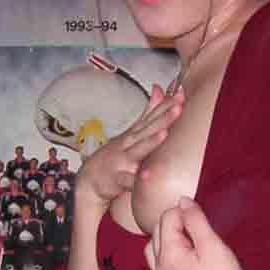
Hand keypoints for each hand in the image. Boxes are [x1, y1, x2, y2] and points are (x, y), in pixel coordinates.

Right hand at [75, 84, 183, 207]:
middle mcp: (129, 144)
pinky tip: (147, 176)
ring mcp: (123, 160)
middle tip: (178, 107)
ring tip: (163, 133)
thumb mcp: (131, 132)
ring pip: (138, 150)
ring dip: (150, 141)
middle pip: (148, 129)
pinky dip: (136, 179)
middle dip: (163, 118)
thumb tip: (159, 89)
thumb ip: (148, 112)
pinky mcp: (117, 178)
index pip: (152, 116)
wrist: (89, 180)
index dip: (166, 105)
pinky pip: (128, 180)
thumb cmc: (114, 156)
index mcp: (134, 134)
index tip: (180, 94)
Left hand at [141, 198, 257, 269]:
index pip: (167, 218)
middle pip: (157, 233)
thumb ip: (195, 220)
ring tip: (185, 242)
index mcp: (168, 254)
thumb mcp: (212, 244)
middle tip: (199, 229)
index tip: (202, 218)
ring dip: (163, 243)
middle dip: (175, 224)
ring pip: (150, 255)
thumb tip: (182, 200)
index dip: (186, 212)